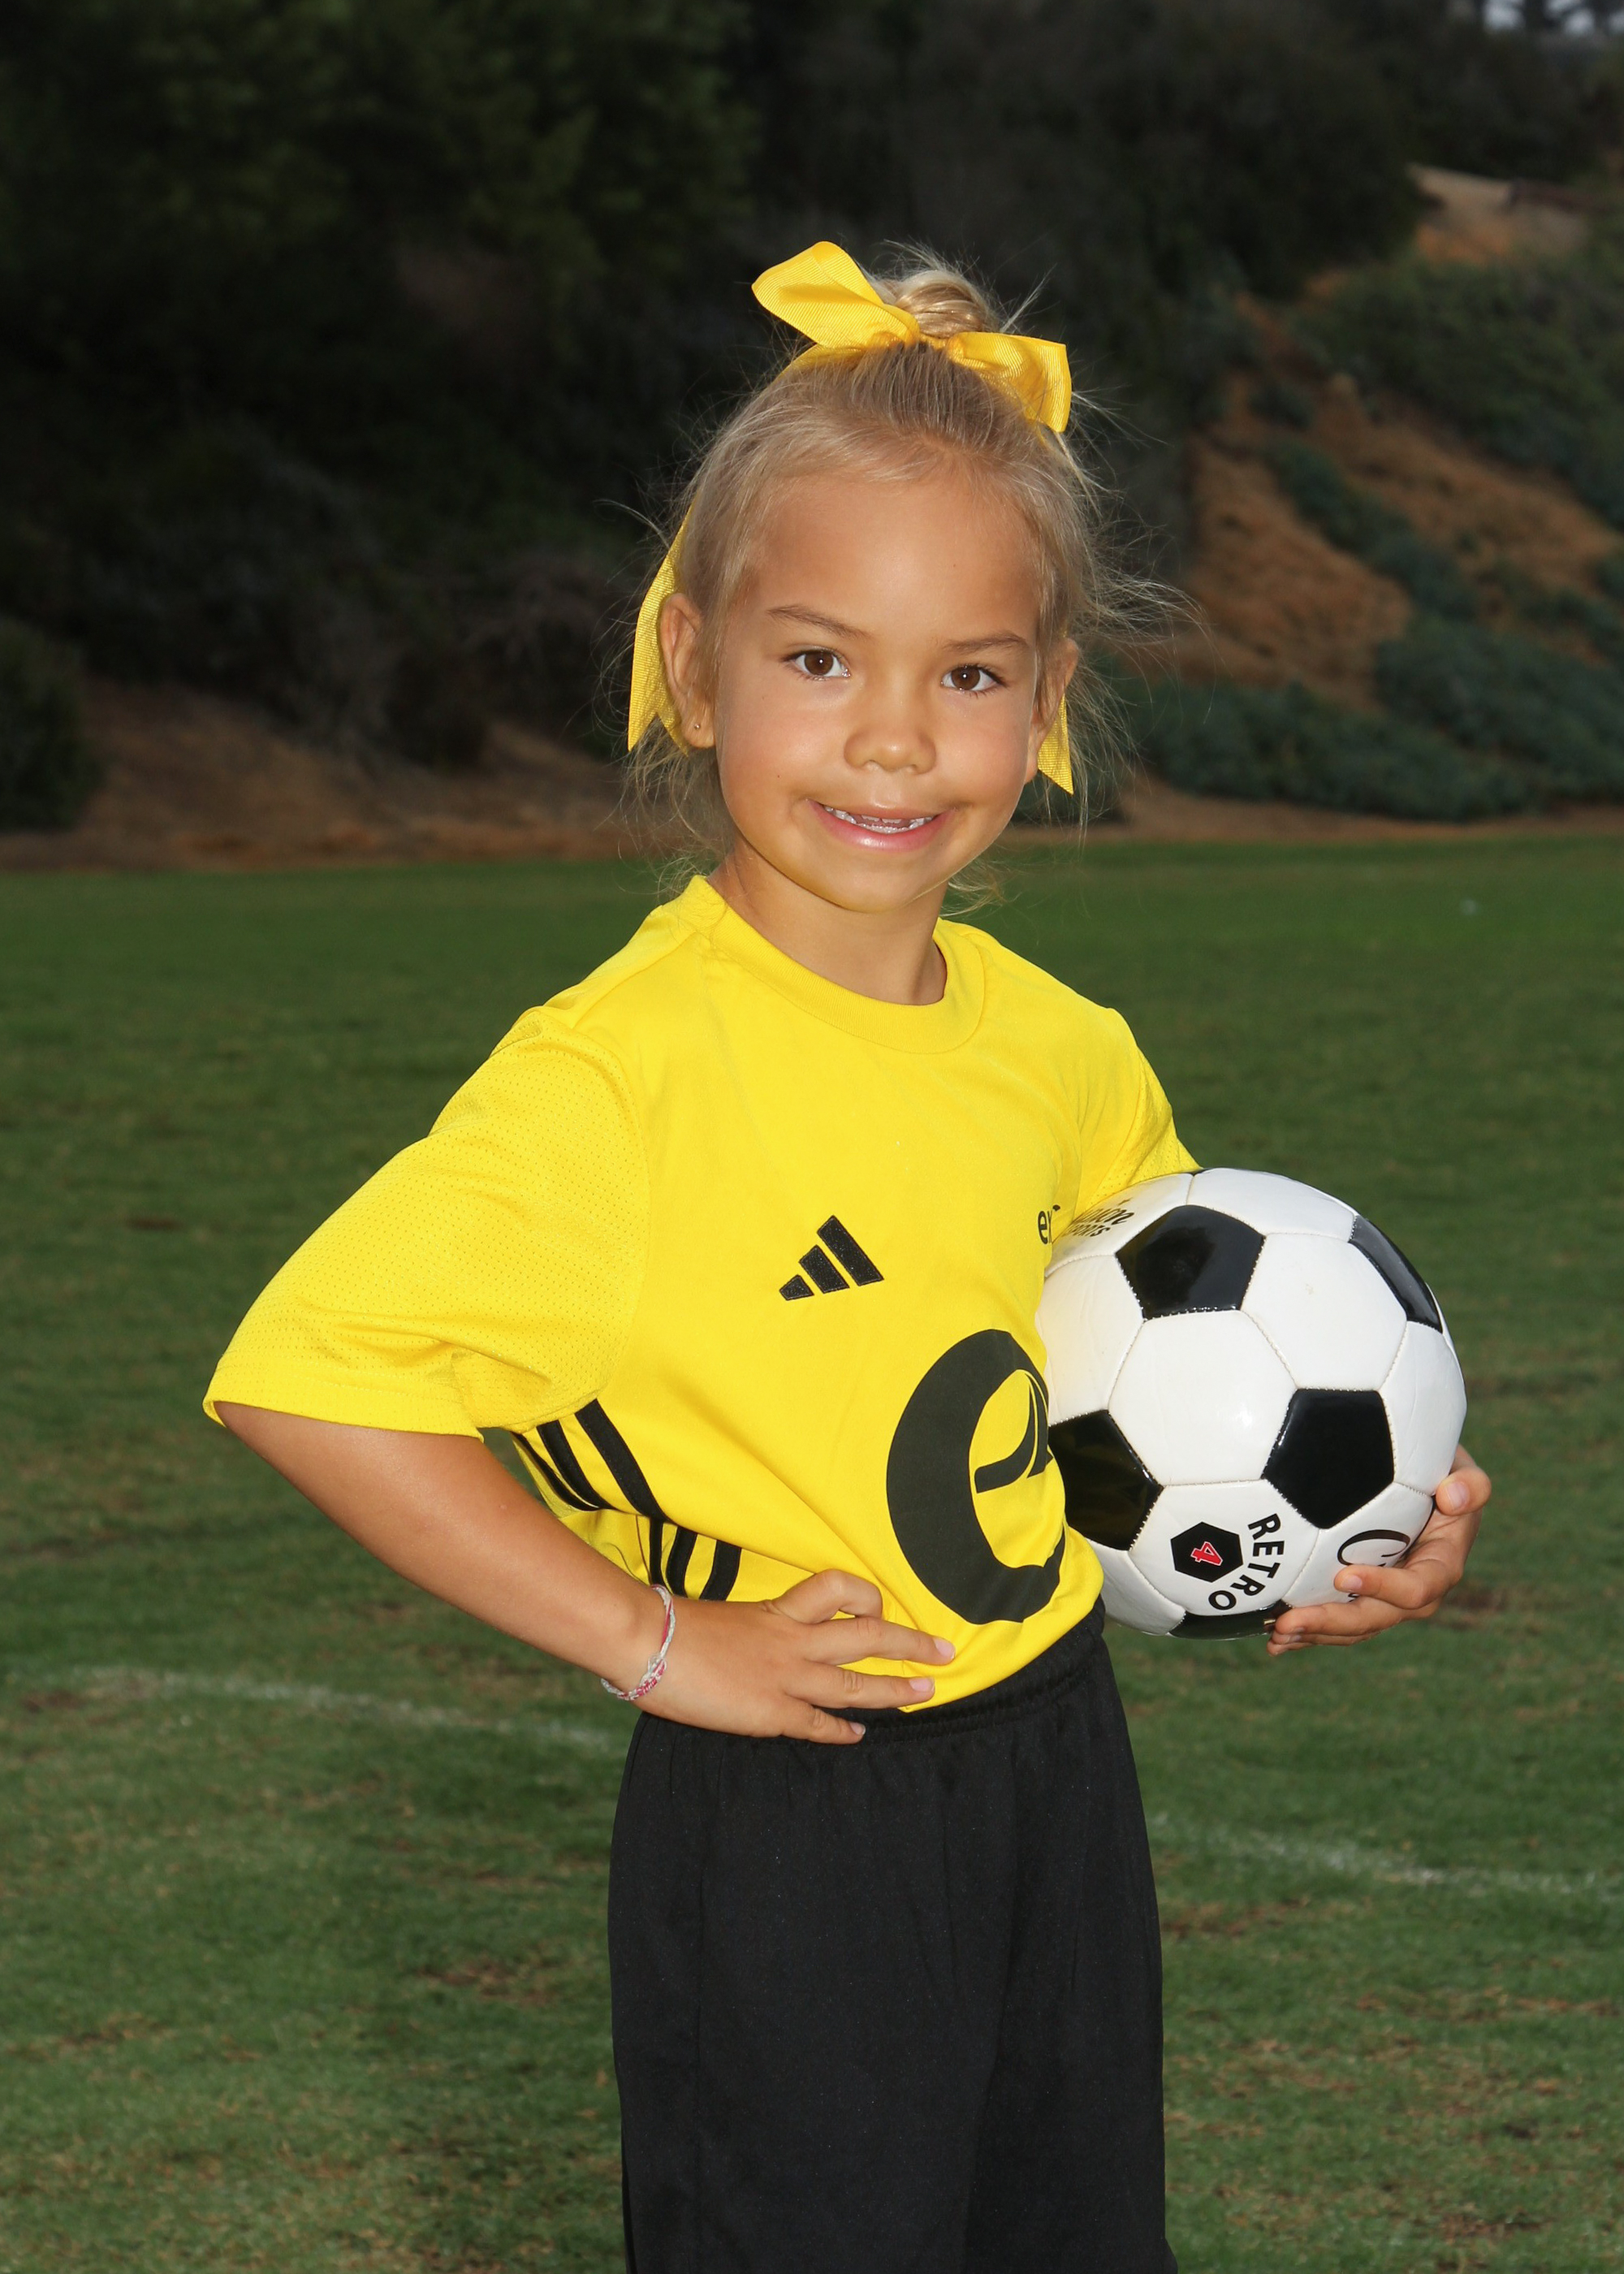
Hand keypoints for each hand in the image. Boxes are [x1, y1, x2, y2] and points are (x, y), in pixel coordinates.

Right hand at [643, 1568, 954, 1743]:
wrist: (646, 1643)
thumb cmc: (674, 1626)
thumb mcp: (726, 1617)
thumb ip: (755, 1629)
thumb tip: (758, 1641)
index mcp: (779, 1610)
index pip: (840, 1588)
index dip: (868, 1597)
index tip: (880, 1608)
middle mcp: (792, 1640)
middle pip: (867, 1635)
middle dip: (910, 1643)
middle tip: (945, 1650)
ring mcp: (785, 1677)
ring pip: (855, 1683)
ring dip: (894, 1689)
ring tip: (926, 1692)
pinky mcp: (770, 1712)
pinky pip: (818, 1723)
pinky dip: (842, 1731)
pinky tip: (859, 1736)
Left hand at [1266, 1444, 1490, 1656]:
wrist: (1421, 1480)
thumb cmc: (1440, 1470)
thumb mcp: (1461, 1470)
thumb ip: (1470, 1485)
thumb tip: (1452, 1496)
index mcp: (1442, 1565)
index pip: (1417, 1589)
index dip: (1384, 1588)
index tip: (1344, 1576)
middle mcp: (1415, 1591)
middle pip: (1376, 1617)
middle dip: (1332, 1623)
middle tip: (1289, 1621)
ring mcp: (1386, 1598)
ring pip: (1353, 1628)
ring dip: (1314, 1634)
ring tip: (1275, 1636)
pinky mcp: (1363, 1597)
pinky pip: (1338, 1620)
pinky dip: (1309, 1632)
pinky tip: (1274, 1641)